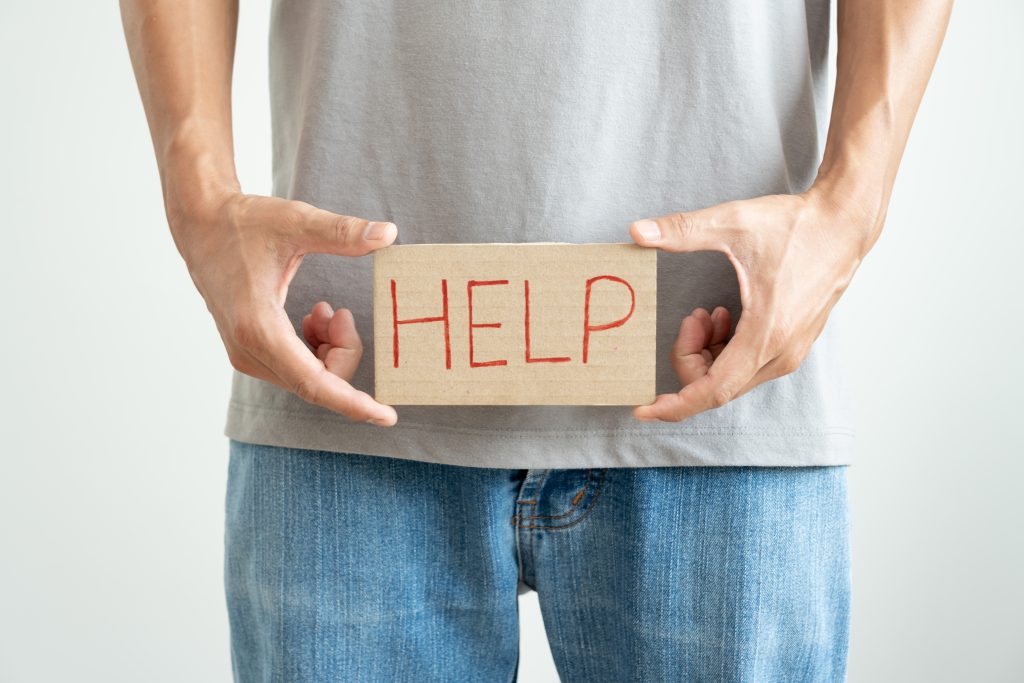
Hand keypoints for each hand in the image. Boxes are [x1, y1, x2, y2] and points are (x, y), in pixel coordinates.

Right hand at [169, 190, 398, 425]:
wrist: (200, 225)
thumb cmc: (243, 223)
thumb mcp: (296, 221)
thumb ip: (343, 232)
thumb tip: (389, 234)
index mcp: (259, 328)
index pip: (315, 384)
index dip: (354, 403)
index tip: (388, 417)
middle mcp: (249, 351)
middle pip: (319, 382)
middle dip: (344, 352)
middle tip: (341, 313)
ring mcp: (246, 355)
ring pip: (309, 378)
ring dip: (330, 350)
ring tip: (326, 311)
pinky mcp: (248, 350)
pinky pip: (296, 369)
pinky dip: (316, 350)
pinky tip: (313, 319)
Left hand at [628, 189, 870, 421]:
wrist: (845, 224)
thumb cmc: (797, 226)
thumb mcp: (733, 222)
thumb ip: (683, 230)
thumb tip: (636, 231)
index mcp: (766, 335)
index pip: (712, 391)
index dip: (675, 405)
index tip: (643, 409)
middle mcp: (781, 354)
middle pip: (716, 387)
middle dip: (690, 357)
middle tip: (691, 317)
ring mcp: (790, 354)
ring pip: (731, 378)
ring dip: (708, 353)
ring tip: (708, 313)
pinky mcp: (793, 346)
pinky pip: (747, 367)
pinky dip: (725, 350)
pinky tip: (725, 317)